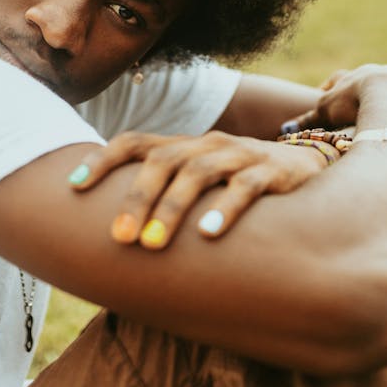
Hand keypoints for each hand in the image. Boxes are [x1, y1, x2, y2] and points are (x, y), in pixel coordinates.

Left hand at [68, 130, 326, 248]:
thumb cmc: (241, 185)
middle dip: (136, 199)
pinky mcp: (273, 172)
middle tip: (119, 239)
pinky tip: (209, 234)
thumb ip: (166, 198)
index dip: (101, 160)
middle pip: (162, 161)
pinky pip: (246, 188)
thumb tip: (108, 237)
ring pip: (198, 173)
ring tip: (153, 244)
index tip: (73, 188)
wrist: (313, 167)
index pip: (134, 143)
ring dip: (171, 208)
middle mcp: (207, 145)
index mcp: (184, 147)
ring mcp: (240, 155)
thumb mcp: (203, 185)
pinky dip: (226, 209)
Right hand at [282, 64, 386, 133]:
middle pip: (368, 83)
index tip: (331, 99)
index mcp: (354, 75)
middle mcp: (377, 72)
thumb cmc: (353, 102)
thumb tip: (284, 131)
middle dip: (365, 96)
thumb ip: (307, 121)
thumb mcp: (325, 112)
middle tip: (361, 112)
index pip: (340, 80)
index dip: (334, 90)